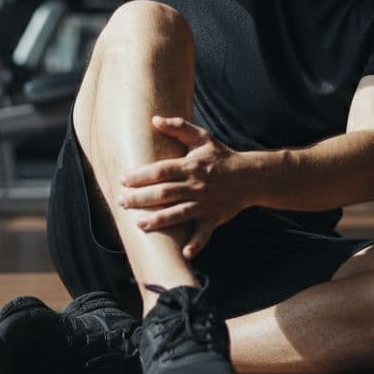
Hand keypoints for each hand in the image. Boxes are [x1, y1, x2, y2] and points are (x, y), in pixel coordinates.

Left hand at [118, 116, 251, 258]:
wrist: (251, 177)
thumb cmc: (222, 157)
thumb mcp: (203, 138)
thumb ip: (179, 128)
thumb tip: (154, 119)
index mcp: (192, 166)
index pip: (161, 171)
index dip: (141, 175)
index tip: (123, 179)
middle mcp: (197, 186)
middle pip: (164, 193)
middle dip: (141, 198)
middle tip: (122, 201)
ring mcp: (205, 204)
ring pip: (178, 214)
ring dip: (158, 221)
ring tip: (139, 225)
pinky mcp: (214, 218)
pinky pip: (204, 233)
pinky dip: (196, 244)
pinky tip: (184, 253)